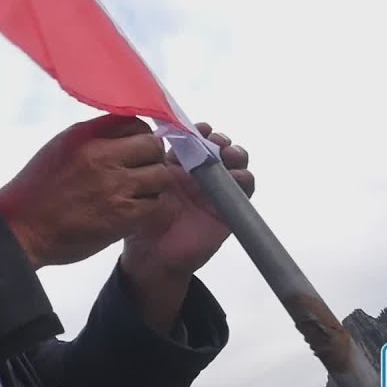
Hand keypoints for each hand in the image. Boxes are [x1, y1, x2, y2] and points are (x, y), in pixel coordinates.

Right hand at [0, 114, 170, 268]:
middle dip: (151, 157)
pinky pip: (155, 203)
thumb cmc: (37, 189)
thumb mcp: (61, 147)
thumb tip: (127, 133)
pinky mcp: (123, 215)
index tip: (135, 147)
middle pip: (152, 145)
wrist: (21, 228)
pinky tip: (131, 208)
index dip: (139, 135)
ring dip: (153, 183)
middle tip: (140, 169)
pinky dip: (148, 205)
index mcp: (85, 135)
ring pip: (161, 175)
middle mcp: (102, 156)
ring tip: (136, 191)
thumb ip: (94, 137)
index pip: (134, 121)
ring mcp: (115, 186)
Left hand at [120, 122, 254, 280]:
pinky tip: (236, 177)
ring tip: (228, 156)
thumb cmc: (144, 221)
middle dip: (220, 140)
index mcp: (177, 164)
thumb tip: (156, 141)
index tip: (199, 129)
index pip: (193, 139)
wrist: (153, 257)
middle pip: (218, 147)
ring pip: (235, 164)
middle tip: (216, 142)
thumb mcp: (142, 192)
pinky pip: (244, 190)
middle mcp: (198, 174)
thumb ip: (152, 169)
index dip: (198, 131)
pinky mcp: (228, 208)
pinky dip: (244, 180)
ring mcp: (214, 190)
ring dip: (236, 155)